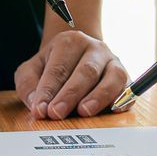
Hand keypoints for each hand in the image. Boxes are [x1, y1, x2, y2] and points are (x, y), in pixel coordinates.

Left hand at [14, 30, 128, 118]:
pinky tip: (114, 110)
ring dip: (99, 96)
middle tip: (56, 113)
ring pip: (112, 78)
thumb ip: (28, 85)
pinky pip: (128, 88)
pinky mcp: (125, 77)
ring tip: (84, 112)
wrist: (77, 56)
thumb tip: (36, 104)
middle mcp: (95, 48)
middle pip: (85, 72)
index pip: (58, 68)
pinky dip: (123, 99)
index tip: (40, 110)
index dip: (48, 90)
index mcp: (70, 42)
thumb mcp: (31, 70)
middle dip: (70, 95)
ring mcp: (113, 62)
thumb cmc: (52, 66)